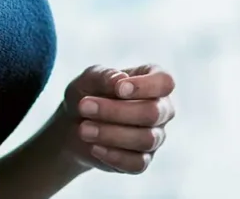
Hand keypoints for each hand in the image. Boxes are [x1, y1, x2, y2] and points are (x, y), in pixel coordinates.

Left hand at [58, 64, 176, 174]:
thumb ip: (104, 76)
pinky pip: (137, 163)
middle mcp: (161, 109)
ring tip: (83, 129)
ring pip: (146, 139)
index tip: (118, 89)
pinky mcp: (143, 160)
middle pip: (153, 113)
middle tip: (84, 106)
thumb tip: (120, 79)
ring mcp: (155, 136)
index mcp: (154, 81)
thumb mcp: (89, 78)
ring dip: (111, 134)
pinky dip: (114, 156)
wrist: (74, 123)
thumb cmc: (88, 93)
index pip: (165, 82)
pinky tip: (95, 147)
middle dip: (116, 111)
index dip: (144, 86)